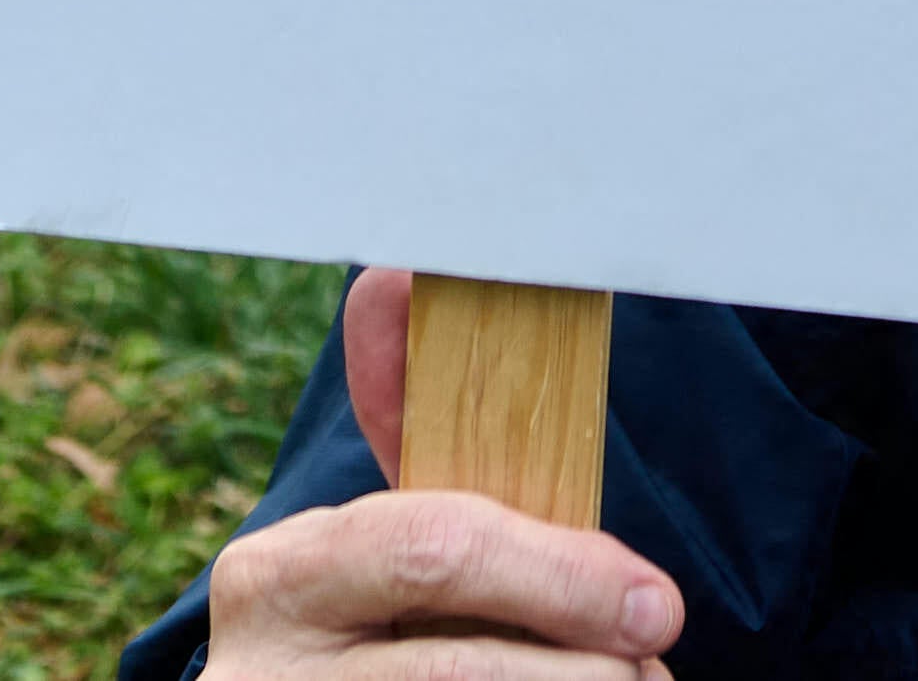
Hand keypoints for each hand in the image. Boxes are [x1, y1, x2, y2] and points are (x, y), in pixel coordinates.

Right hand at [198, 275, 681, 680]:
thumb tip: (395, 277)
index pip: (434, 550)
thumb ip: (406, 428)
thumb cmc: (363, 626)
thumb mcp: (374, 543)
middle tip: (654, 666)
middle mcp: (264, 673)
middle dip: (585, 667)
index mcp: (276, 578)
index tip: (652, 601)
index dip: (559, 573)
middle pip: (465, 666)